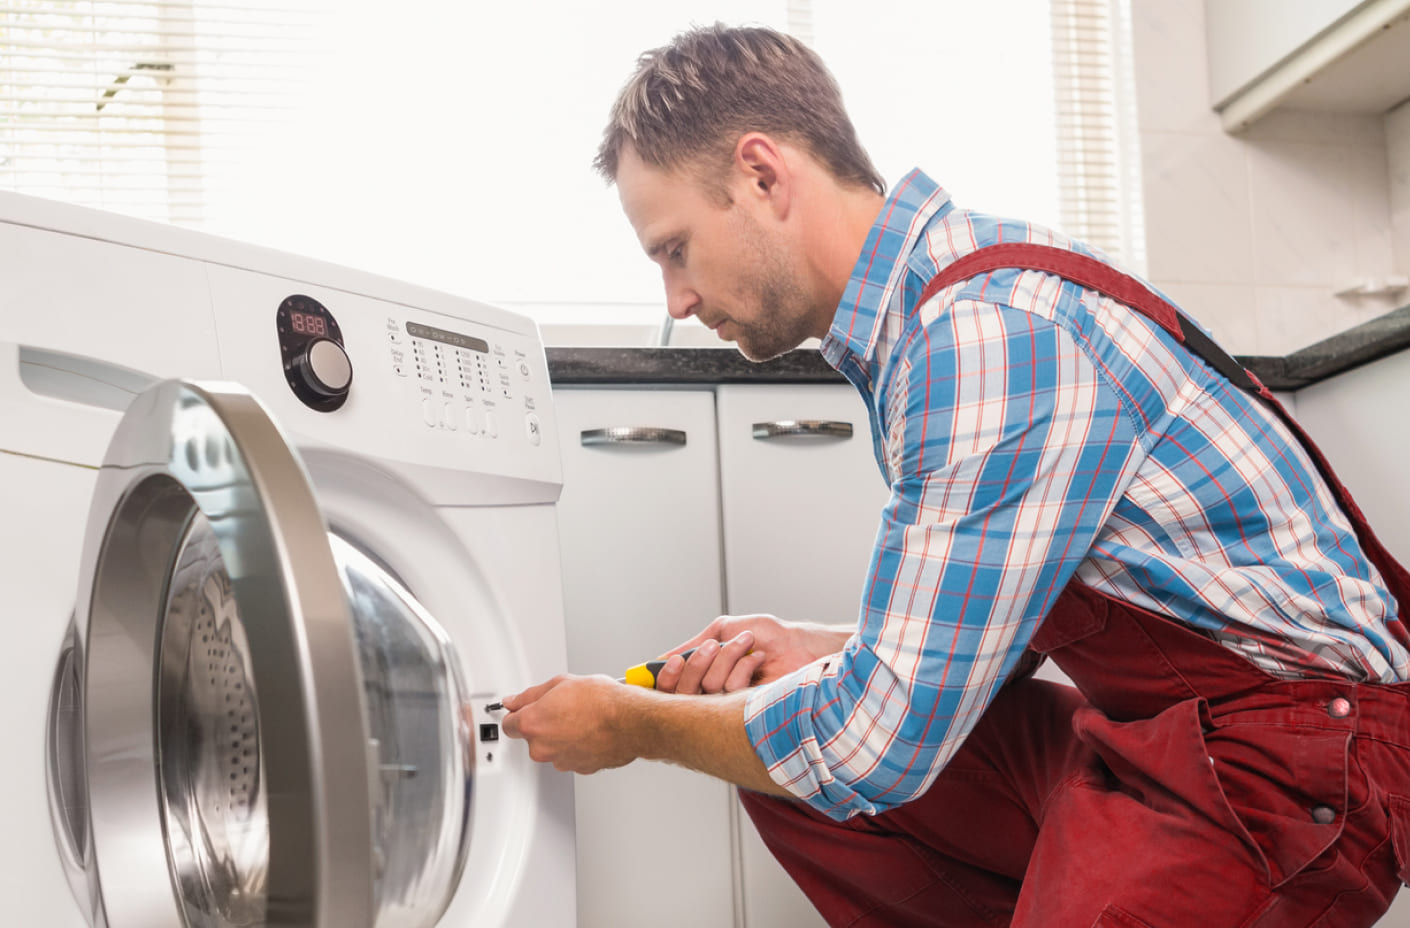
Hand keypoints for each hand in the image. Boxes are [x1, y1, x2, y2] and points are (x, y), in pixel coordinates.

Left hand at [497, 674, 640, 773]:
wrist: (630, 722)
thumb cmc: (602, 702)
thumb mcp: (561, 684)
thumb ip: (531, 695)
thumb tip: (515, 700)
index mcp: (533, 724)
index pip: (509, 724)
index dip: (517, 714)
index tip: (522, 710)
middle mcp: (543, 748)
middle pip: (532, 737)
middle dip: (543, 724)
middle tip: (562, 708)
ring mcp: (561, 761)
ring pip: (553, 747)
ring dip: (562, 736)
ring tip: (582, 718)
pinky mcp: (579, 768)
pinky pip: (571, 755)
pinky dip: (577, 746)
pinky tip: (590, 731)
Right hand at [655, 614, 850, 694]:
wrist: (800, 646)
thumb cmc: (769, 636)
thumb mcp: (724, 630)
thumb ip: (693, 644)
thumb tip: (662, 657)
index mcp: (704, 672)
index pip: (671, 686)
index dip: (666, 677)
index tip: (672, 662)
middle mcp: (713, 690)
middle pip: (683, 690)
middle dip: (698, 663)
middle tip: (713, 646)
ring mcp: (729, 702)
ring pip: (707, 687)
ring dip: (727, 659)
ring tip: (746, 645)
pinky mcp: (746, 709)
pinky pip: (729, 692)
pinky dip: (743, 668)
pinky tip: (757, 662)